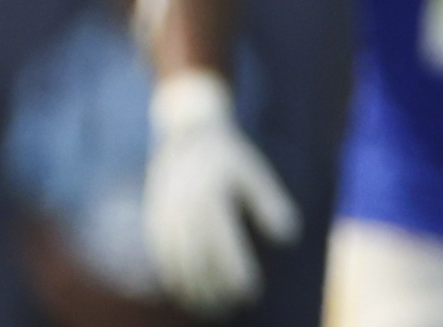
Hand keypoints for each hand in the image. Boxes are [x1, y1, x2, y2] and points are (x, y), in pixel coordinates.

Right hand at [143, 69, 296, 312]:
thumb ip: (270, 203)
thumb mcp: (254, 173)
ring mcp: (165, 217)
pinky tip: (185, 293)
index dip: (235, 273)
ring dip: (191, 290)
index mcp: (211, 198)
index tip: (250, 292)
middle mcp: (184, 211)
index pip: (223, 247)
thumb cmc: (229, 156)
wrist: (186, 134)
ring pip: (175, 264)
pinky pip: (161, 257)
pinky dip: (172, 278)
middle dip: (212, 290)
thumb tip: (289, 237)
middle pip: (197, 262)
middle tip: (230, 309)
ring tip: (209, 309)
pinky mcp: (154, 221)